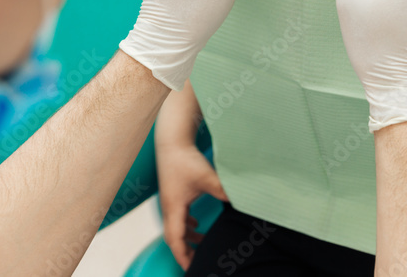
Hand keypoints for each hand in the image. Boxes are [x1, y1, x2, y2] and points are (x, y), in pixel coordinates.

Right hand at [157, 143, 228, 269]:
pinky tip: (196, 223)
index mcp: (174, 207)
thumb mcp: (206, 176)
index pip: (175, 239)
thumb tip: (236, 200)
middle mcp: (169, 207)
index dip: (182, 256)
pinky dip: (187, 224)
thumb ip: (220, 189)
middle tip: (196, 263)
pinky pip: (179, 215)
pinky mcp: (175, 193)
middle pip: (174, 237)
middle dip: (185, 251)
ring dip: (188, 237)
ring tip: (202, 243)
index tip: (191, 268)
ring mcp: (171, 200)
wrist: (172, 142)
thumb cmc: (185, 159)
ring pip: (177, 226)